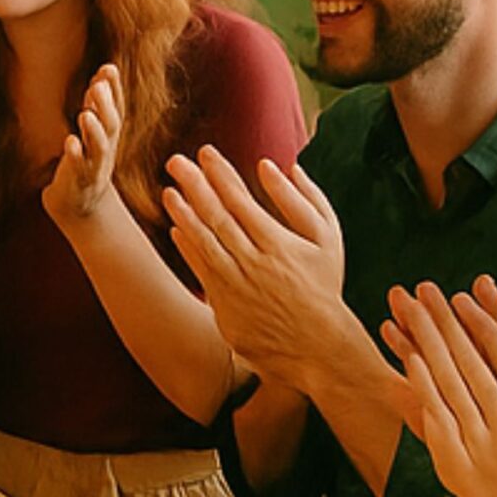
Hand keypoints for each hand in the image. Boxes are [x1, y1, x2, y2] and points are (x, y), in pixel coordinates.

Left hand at [40, 64, 126, 230]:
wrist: (80, 206)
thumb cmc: (86, 162)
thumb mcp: (95, 132)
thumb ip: (98, 105)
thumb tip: (103, 73)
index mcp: (109, 137)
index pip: (116, 109)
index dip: (114, 90)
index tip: (108, 67)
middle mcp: (105, 150)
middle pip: (111, 126)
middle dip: (106, 105)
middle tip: (98, 85)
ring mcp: (93, 167)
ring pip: (99, 148)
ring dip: (94, 130)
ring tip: (85, 113)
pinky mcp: (78, 181)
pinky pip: (78, 168)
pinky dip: (75, 155)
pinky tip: (69, 142)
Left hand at [162, 149, 348, 384]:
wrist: (316, 344)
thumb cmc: (323, 284)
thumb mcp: (328, 240)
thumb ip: (306, 200)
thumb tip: (283, 166)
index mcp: (279, 243)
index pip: (241, 200)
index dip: (221, 174)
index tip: (206, 153)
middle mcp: (254, 262)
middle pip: (217, 216)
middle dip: (194, 184)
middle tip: (175, 161)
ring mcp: (237, 284)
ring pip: (204, 241)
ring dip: (184, 214)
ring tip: (169, 191)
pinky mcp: (225, 303)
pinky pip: (202, 269)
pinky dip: (189, 248)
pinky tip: (177, 227)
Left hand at [382, 275, 496, 496]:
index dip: (481, 322)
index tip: (462, 295)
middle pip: (470, 361)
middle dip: (445, 322)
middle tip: (424, 289)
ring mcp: (481, 446)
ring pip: (448, 383)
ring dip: (425, 343)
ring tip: (407, 311)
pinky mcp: (458, 465)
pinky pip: (436, 418)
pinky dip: (422, 386)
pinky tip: (408, 358)